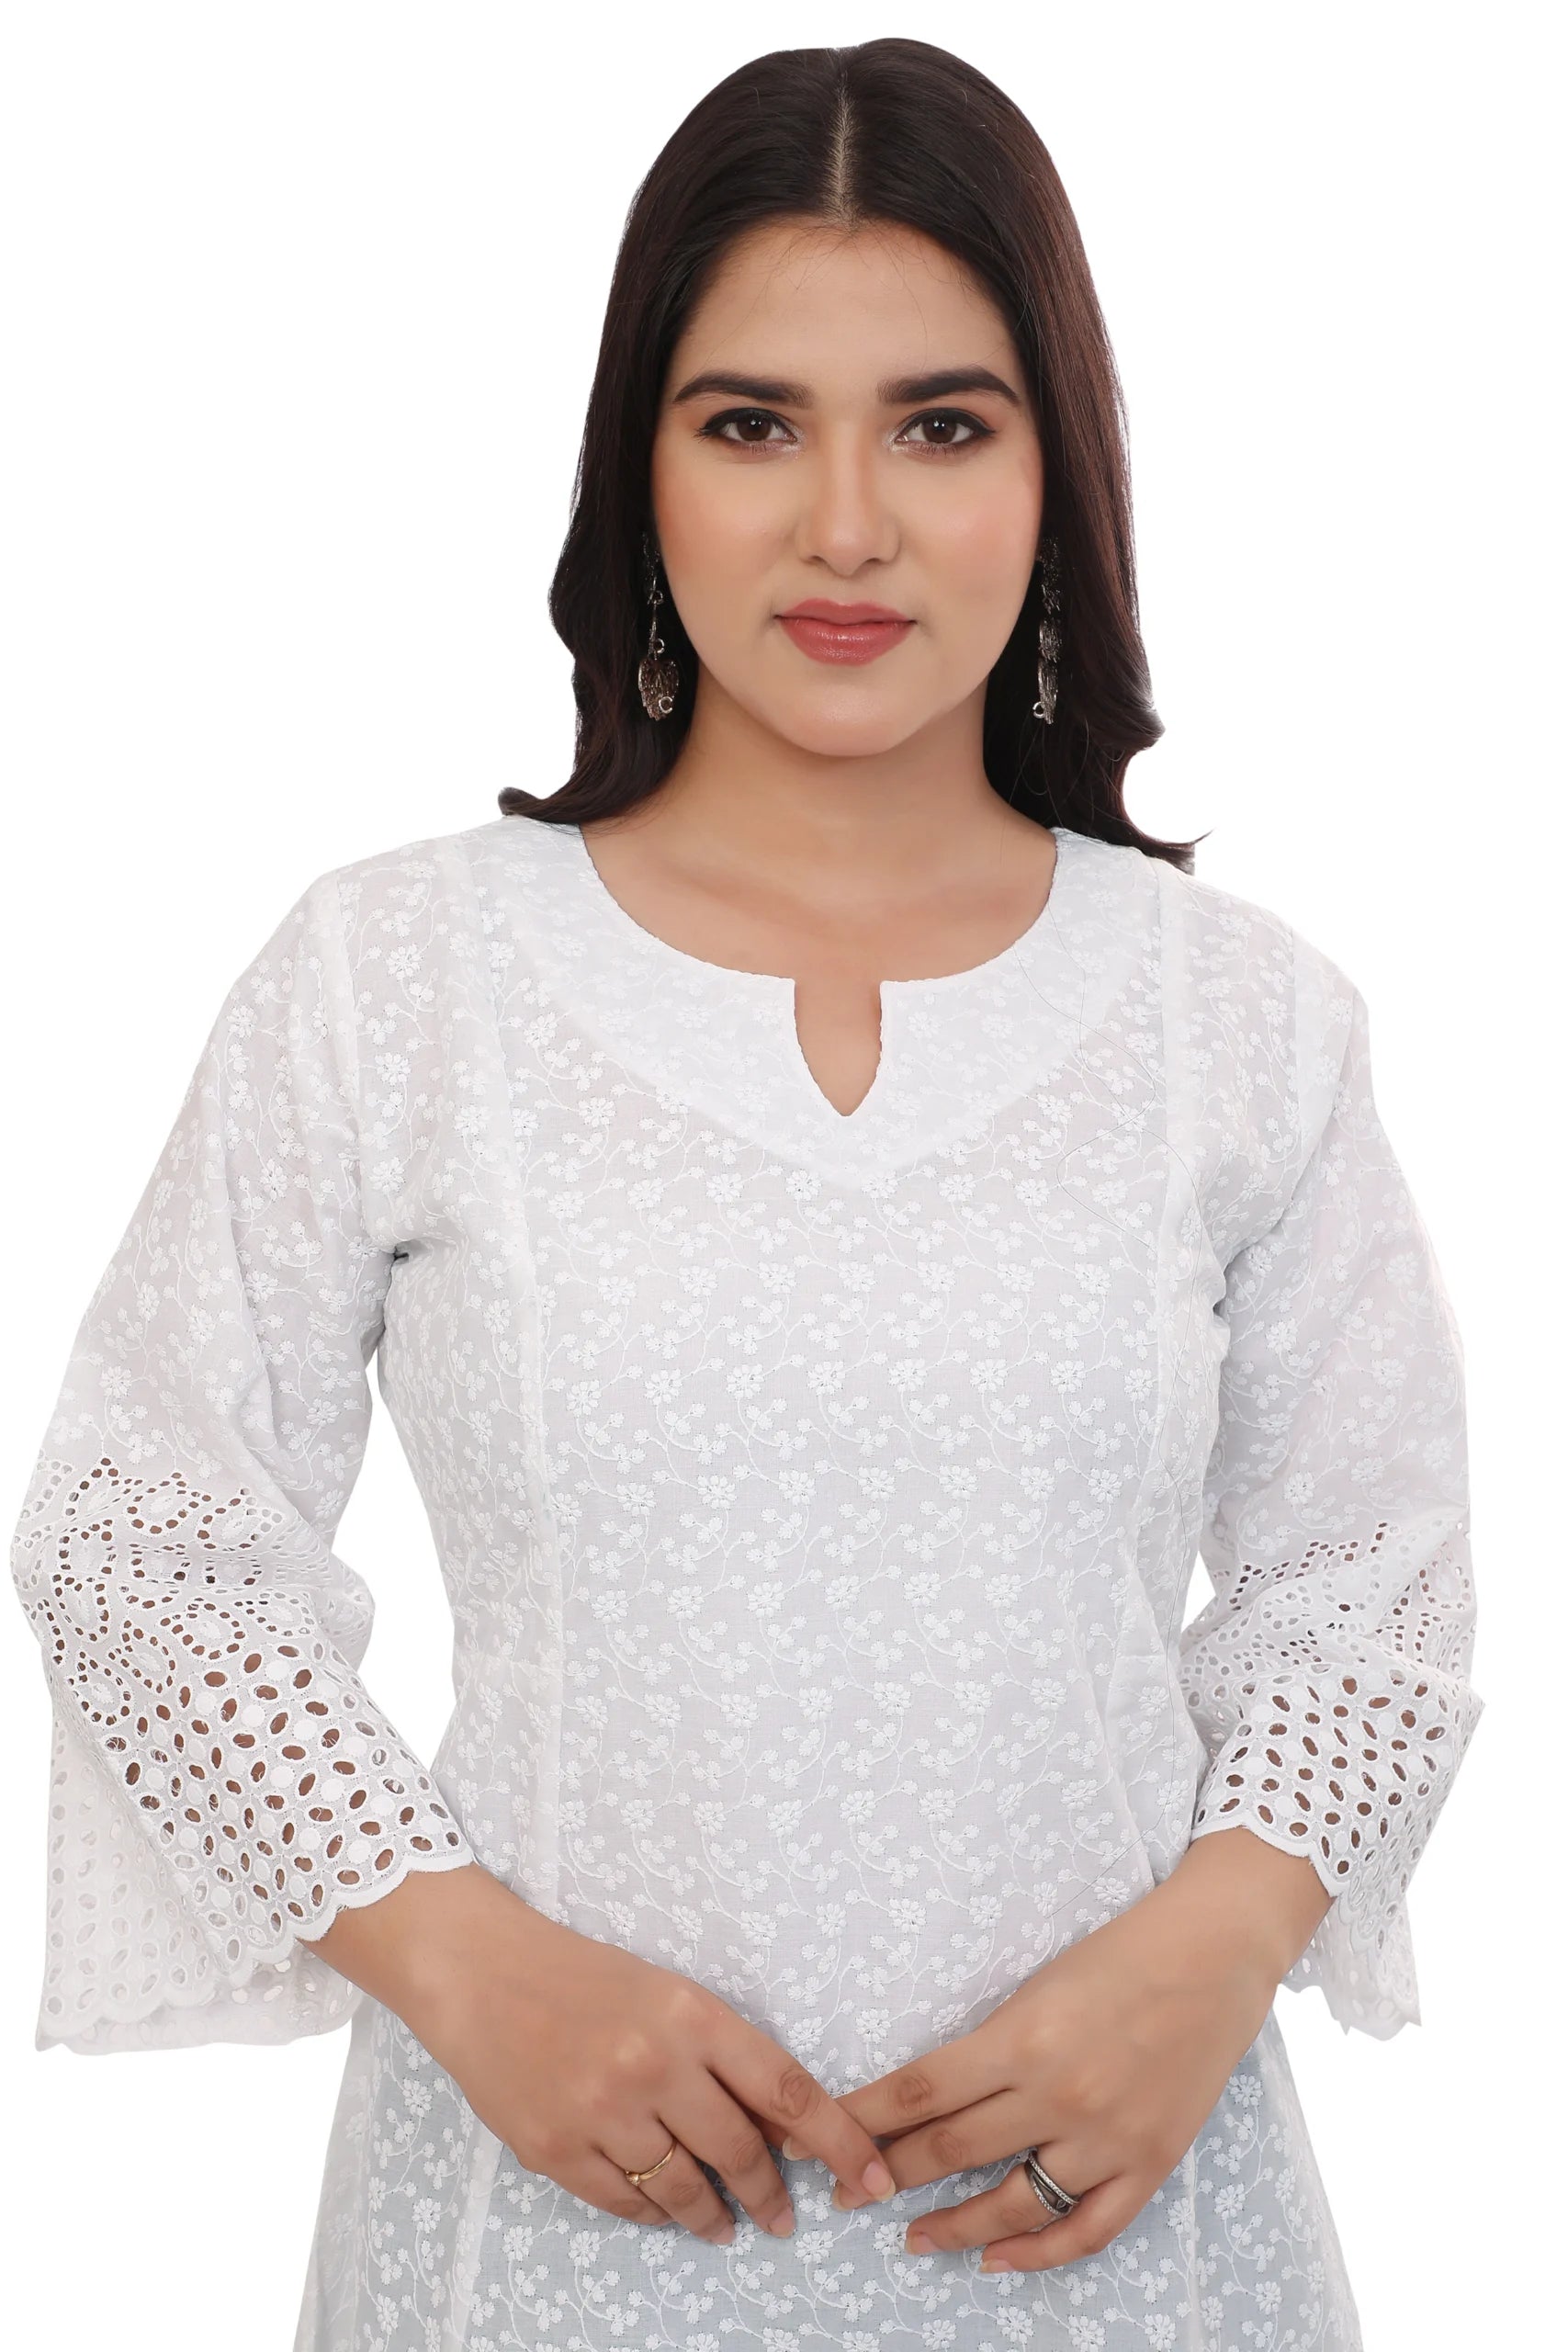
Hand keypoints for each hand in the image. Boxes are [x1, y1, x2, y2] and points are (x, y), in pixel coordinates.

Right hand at [379, 1867, 898, 2247]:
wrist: (482, 1974)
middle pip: (740, 2152)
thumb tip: (782, 2127)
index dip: (840, 2142)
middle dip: (773, 2194)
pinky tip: (666, 2212)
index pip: (789, 2090)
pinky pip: (626, 2204)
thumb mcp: (668, 1995)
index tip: (873, 2179)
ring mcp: (601, 2112)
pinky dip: (654, 2215)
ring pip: (684, 2190)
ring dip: (715, 2215)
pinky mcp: (556, 2150)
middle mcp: (653, 2064)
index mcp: (692, 2014)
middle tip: (785, 2217)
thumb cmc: (584, 1977)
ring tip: (728, 2224)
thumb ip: (723, 2056)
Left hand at [815, 1855, 1296, 2273]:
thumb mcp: (1038, 1986)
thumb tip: (928, 2095)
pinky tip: (996, 2259)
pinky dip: (1036, 2253)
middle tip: (847, 2193)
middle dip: (889, 2175)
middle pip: (953, 2151)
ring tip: (912, 2238)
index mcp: (1023, 2037)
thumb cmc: (1118, 1956)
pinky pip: (1084, 2230)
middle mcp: (1060, 2094)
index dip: (865, 2121)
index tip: (822, 2140)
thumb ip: (991, 2045)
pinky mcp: (1150, 2163)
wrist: (1214, 1955)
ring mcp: (1107, 2137)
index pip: (920, 2091)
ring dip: (954, 2228)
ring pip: (1012, 2204)